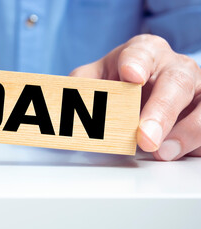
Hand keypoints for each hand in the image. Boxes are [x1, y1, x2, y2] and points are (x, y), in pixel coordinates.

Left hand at [70, 34, 200, 160]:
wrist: (147, 86)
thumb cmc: (121, 80)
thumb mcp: (96, 78)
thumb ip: (82, 86)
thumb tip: (63, 105)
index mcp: (144, 53)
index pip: (141, 53)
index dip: (136, 64)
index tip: (131, 76)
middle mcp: (173, 67)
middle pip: (176, 83)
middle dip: (160, 112)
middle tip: (145, 138)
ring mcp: (196, 89)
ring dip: (185, 133)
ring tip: (161, 152)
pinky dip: (194, 144)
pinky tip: (176, 152)